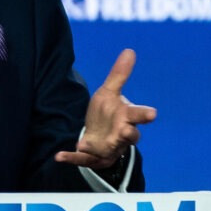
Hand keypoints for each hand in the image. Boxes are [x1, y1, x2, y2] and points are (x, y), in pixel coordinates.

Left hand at [54, 49, 156, 169]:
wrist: (99, 135)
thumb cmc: (108, 113)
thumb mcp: (109, 92)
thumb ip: (119, 75)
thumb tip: (129, 51)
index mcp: (127, 118)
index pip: (138, 115)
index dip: (145, 114)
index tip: (152, 113)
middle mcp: (122, 135)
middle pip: (130, 137)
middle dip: (128, 134)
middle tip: (125, 131)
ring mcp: (110, 149)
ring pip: (108, 151)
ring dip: (96, 148)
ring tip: (83, 144)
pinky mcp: (95, 158)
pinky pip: (84, 160)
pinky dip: (72, 158)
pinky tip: (59, 156)